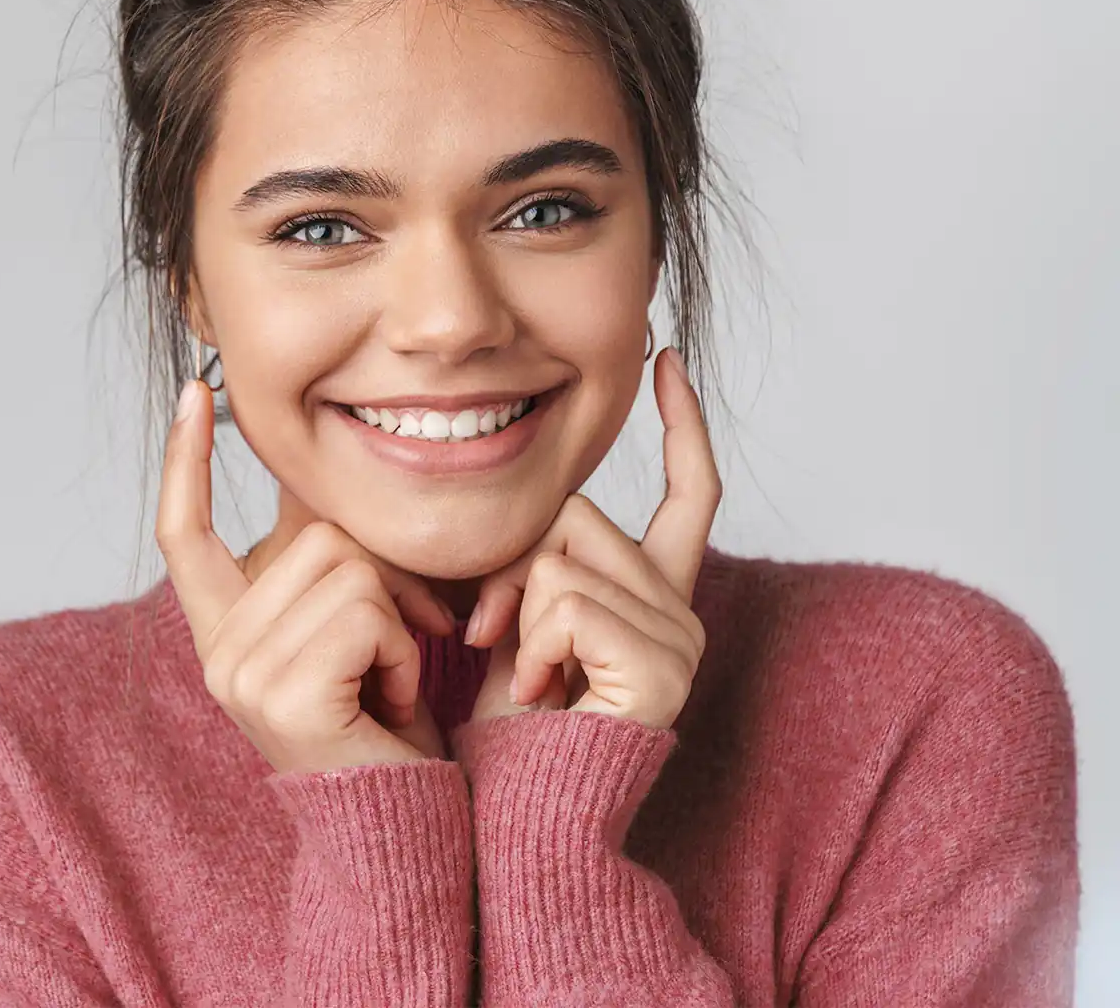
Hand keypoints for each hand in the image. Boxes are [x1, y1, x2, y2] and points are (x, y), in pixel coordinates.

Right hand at [156, 378, 455, 773]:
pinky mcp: (281, 691)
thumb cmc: (388, 720)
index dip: (185, 460)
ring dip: (398, 614)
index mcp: (225, 631)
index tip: (197, 390)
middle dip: (382, 571)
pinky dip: (404, 646)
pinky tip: (392, 698)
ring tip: (390, 675)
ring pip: (346, 559)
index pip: (183, 533)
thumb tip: (315, 479)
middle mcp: (217, 650)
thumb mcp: (351, 624)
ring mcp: (240, 672)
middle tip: (398, 644)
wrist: (407, 825)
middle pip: (310, 530)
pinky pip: (366, 607)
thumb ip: (324, 559)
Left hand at [466, 347, 720, 730]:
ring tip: (520, 675)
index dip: (682, 424)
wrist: (515, 817)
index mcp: (650, 590)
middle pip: (578, 511)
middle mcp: (679, 606)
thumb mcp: (512, 615)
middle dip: (511, 561)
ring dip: (513, 613)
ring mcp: (678, 637)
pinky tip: (538, 694)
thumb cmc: (506, 724)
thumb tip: (511, 478)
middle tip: (487, 631)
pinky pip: (567, 603)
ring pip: (563, 553)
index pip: (689, 491)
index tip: (665, 359)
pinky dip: (530, 646)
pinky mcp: (662, 669)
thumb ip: (531, 556)